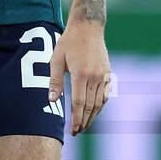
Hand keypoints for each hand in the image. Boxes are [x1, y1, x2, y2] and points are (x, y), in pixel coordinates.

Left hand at [49, 20, 111, 135]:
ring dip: (93, 116)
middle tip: (77, 132)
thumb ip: (55, 81)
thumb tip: (53, 100)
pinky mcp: (108, 73)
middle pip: (90, 106)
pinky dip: (101, 106)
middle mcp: (95, 77)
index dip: (76, 119)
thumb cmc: (69, 42)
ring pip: (100, 102)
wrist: (88, 26)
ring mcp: (103, 75)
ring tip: (85, 125)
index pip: (79, 103)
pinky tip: (95, 112)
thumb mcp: (56, 59)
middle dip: (84, 121)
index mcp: (81, 74)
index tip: (73, 130)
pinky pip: (106, 94)